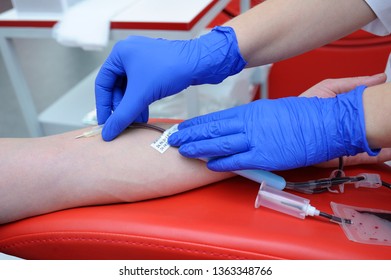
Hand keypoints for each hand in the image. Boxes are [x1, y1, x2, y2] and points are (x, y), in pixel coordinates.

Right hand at [95, 26, 245, 140]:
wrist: (200, 63)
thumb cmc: (171, 68)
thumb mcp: (141, 94)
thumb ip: (122, 115)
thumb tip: (108, 132)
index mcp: (120, 53)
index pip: (102, 83)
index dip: (103, 105)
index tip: (105, 122)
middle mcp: (129, 54)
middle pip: (116, 87)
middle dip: (121, 107)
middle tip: (122, 124)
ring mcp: (143, 60)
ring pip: (131, 88)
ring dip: (132, 106)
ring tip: (134, 122)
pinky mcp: (155, 67)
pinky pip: (142, 86)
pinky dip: (141, 100)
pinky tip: (143, 114)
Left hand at [169, 86, 377, 171]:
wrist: (325, 123)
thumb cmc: (302, 116)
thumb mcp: (272, 110)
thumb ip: (252, 119)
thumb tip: (237, 126)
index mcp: (250, 111)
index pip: (216, 118)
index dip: (197, 124)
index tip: (183, 128)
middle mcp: (249, 124)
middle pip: (213, 130)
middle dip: (191, 135)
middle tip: (174, 139)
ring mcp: (256, 140)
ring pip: (220, 144)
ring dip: (200, 148)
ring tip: (184, 151)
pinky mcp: (265, 156)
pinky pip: (238, 160)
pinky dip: (221, 162)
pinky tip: (208, 164)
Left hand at [298, 73, 390, 166]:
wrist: (286, 126)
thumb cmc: (303, 108)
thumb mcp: (328, 89)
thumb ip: (353, 84)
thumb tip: (379, 78)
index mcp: (343, 115)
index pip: (368, 114)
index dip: (379, 111)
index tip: (388, 105)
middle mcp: (344, 131)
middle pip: (370, 131)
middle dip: (382, 126)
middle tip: (389, 121)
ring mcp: (342, 145)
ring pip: (368, 145)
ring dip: (381, 141)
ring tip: (390, 136)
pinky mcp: (337, 157)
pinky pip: (360, 158)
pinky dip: (375, 156)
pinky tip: (387, 152)